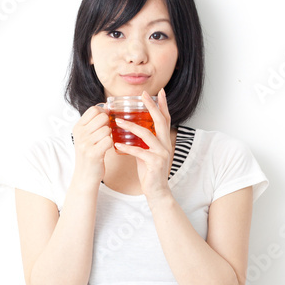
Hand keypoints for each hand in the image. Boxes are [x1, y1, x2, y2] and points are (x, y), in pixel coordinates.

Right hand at [71, 105, 113, 183]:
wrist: (85, 176)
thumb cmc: (89, 154)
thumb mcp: (86, 136)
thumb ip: (93, 122)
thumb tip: (105, 105)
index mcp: (78, 127)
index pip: (94, 109)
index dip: (103, 114)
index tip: (103, 123)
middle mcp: (80, 134)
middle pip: (102, 117)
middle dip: (108, 125)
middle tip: (104, 135)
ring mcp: (85, 143)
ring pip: (107, 129)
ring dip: (109, 136)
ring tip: (103, 144)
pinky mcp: (93, 153)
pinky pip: (109, 140)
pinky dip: (111, 145)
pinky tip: (105, 150)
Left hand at [112, 88, 173, 202]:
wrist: (156, 192)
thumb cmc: (150, 172)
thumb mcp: (146, 153)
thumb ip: (142, 142)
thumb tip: (130, 131)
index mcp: (165, 141)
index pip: (165, 119)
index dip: (162, 105)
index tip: (158, 92)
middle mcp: (166, 144)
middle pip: (160, 121)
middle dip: (152, 106)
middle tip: (142, 95)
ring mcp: (162, 153)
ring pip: (147, 135)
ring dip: (131, 127)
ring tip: (118, 121)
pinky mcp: (155, 163)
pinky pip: (140, 152)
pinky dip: (128, 148)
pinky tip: (117, 145)